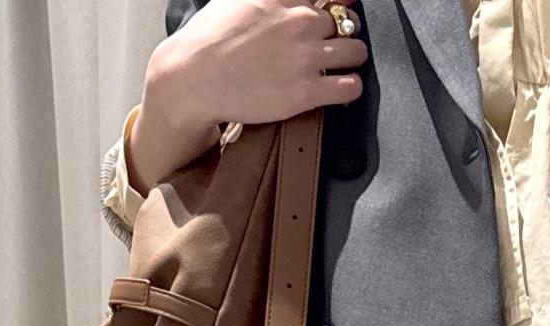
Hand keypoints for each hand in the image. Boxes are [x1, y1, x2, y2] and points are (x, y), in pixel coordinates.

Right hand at [131, 0, 367, 192]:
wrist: (193, 78)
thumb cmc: (207, 40)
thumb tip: (275, 1)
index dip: (337, 1)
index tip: (338, 6)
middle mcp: (298, 22)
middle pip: (346, 20)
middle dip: (344, 31)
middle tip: (336, 41)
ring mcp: (305, 57)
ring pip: (355, 51)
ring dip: (353, 57)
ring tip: (342, 65)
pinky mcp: (306, 92)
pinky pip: (350, 87)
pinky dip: (351, 86)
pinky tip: (343, 87)